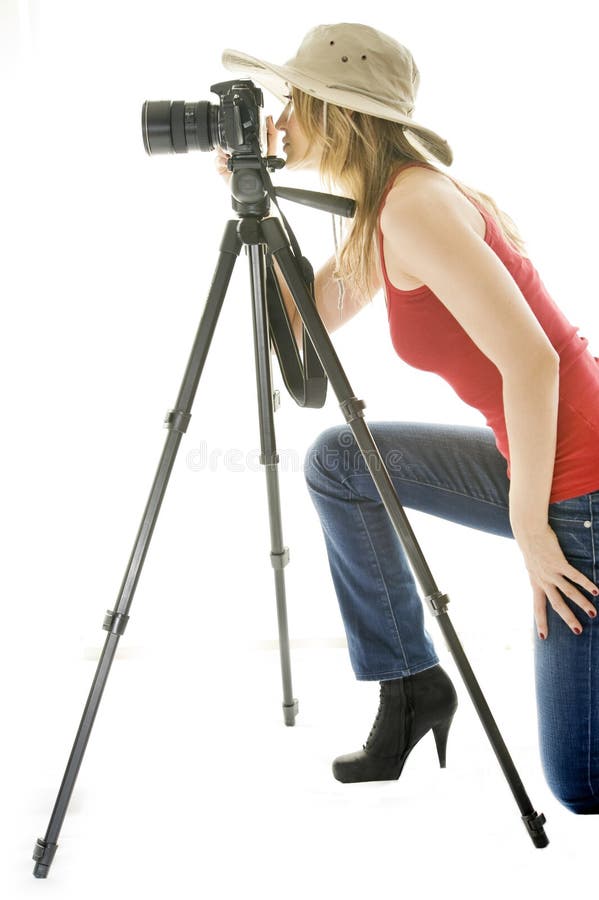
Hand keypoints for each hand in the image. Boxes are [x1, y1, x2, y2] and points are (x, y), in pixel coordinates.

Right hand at [212, 115, 279, 186]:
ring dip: (223, 150)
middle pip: (226, 138)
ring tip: (230, 155)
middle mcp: (235, 150)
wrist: (253, 192)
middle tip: (234, 146)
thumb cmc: (262, 174)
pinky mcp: (221, 167)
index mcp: (245, 145)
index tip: (238, 127)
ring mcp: (227, 158)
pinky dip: (221, 161)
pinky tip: (227, 164)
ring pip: (219, 147)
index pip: (239, 132)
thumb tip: (269, 118)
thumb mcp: (270, 152)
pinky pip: (217, 160)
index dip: (237, 128)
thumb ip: (271, 136)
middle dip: (228, 140)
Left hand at [514, 522, 598, 637]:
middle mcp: (543, 580)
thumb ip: (539, 575)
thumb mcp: (532, 566)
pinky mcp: (558, 562)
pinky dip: (586, 584)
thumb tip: (544, 581)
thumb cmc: (532, 547)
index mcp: (535, 583)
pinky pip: (574, 576)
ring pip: (568, 592)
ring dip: (582, 603)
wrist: (528, 532)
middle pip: (556, 604)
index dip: (541, 622)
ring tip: (593, 613)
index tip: (543, 637)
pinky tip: (596, 591)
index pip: (537, 607)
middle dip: (568, 618)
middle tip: (578, 631)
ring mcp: (551, 572)